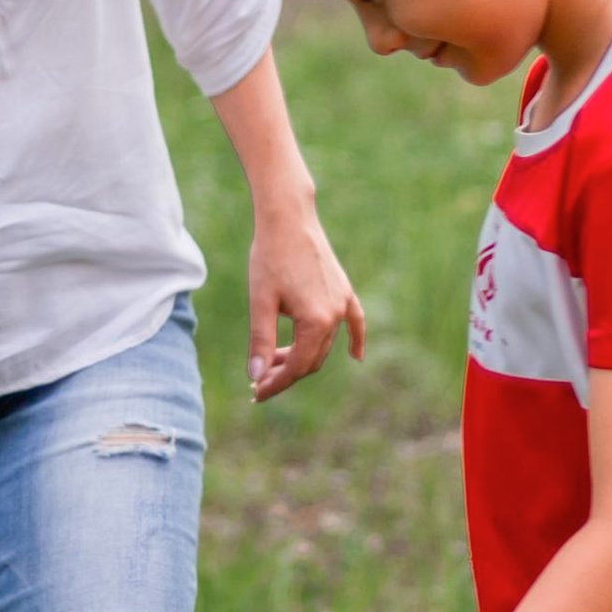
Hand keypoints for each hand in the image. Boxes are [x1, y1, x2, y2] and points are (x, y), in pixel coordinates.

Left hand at [246, 196, 366, 401]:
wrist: (288, 218)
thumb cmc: (270, 257)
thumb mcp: (261, 302)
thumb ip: (261, 341)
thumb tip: (256, 376)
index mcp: (316, 322)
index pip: (297, 366)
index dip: (275, 383)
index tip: (256, 393)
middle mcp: (335, 315)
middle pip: (312, 359)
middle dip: (286, 373)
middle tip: (259, 378)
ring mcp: (343, 302)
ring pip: (324, 343)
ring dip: (301, 356)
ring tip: (274, 360)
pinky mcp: (344, 290)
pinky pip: (354, 322)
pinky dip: (354, 340)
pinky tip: (356, 357)